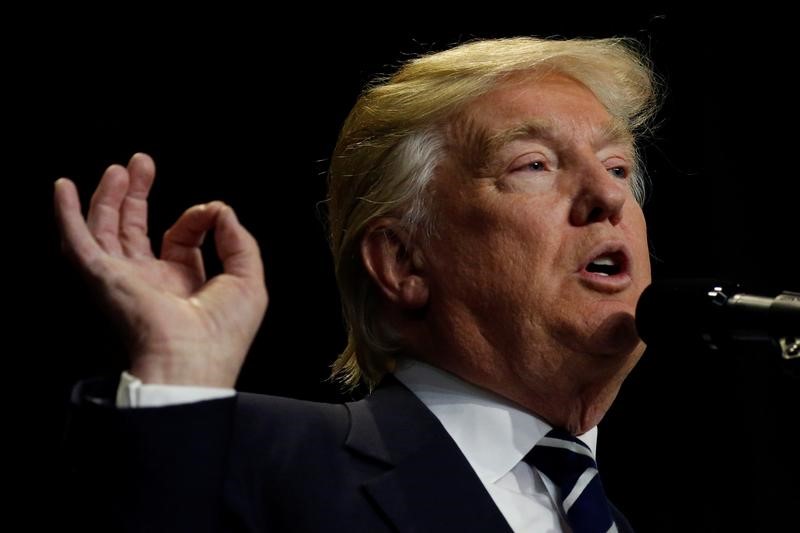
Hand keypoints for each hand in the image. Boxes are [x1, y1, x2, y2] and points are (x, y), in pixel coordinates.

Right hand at [54, 153, 267, 386]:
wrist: (190, 362)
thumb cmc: (223, 333)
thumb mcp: (247, 279)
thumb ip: (238, 241)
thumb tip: (220, 210)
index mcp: (182, 285)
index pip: (181, 238)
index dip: (195, 218)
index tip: (211, 212)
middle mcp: (149, 281)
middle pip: (135, 229)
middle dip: (136, 195)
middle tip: (142, 163)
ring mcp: (123, 279)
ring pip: (106, 230)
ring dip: (108, 197)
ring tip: (119, 169)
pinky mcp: (102, 278)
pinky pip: (77, 243)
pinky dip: (67, 215)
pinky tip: (64, 187)